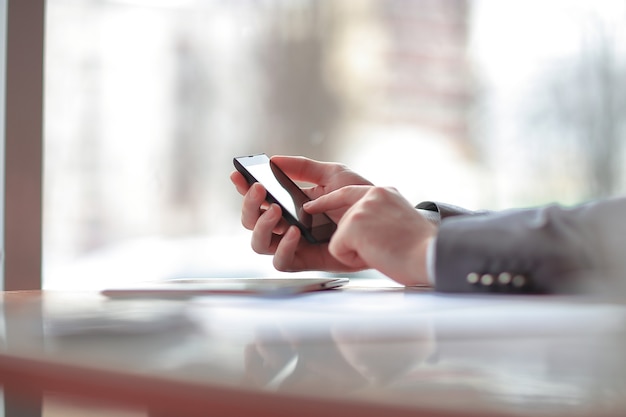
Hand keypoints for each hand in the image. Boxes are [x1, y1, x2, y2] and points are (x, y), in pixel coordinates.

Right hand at [230, 155, 372, 272]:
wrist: (382, 220)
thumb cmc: (359, 198)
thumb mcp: (332, 175)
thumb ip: (303, 167)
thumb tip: (273, 159)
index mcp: (289, 204)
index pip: (258, 199)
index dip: (243, 189)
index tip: (237, 176)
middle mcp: (286, 225)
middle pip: (251, 222)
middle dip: (249, 205)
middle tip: (260, 190)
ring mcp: (294, 245)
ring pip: (259, 244)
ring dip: (261, 226)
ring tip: (276, 210)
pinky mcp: (306, 261)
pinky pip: (282, 262)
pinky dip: (282, 248)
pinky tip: (293, 232)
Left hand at [304, 186, 436, 285]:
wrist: (431, 255)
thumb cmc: (420, 249)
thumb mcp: (399, 221)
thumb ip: (378, 217)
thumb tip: (363, 228)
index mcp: (383, 193)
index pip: (348, 192)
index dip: (328, 201)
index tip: (311, 205)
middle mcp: (371, 195)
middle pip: (342, 221)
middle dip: (353, 241)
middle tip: (381, 247)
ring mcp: (360, 209)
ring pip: (339, 237)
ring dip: (357, 251)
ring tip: (383, 251)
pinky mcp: (352, 225)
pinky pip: (337, 250)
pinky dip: (352, 259)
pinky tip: (375, 255)